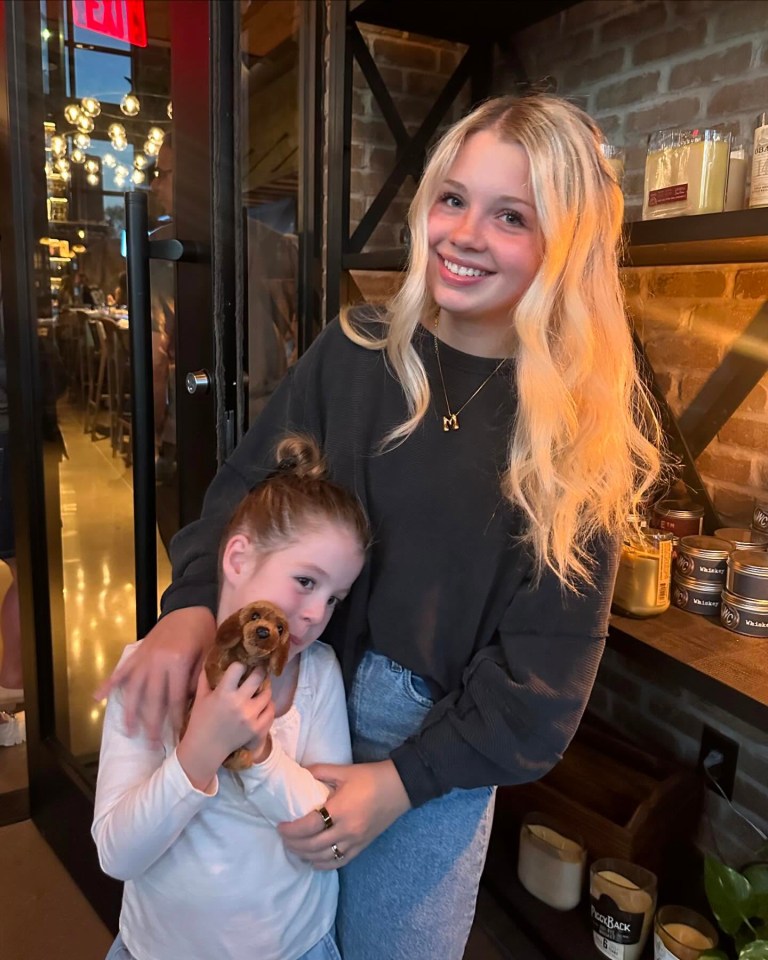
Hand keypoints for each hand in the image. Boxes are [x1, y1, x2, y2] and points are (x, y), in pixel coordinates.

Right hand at [93, 606, 216, 739]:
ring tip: (128, 731)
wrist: (189, 606)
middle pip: (153, 699)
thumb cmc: (202, 630)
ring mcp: (144, 657)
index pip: (175, 698)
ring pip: (133, 689)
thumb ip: (199, 678)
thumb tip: (192, 703)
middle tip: (151, 744)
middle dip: (152, 723)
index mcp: (178, 662)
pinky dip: (108, 683)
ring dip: (130, 711)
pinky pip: (121, 670)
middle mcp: (157, 662)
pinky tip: (97, 698)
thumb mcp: (208, 653)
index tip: (175, 736)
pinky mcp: (137, 652)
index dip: (175, 718)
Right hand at [177, 664, 273, 790]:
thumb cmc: (200, 721)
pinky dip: (268, 706)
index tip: (241, 665)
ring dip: (264, 689)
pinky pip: (271, 711)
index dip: (240, 664)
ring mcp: (250, 717)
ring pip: (268, 694)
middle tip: (258, 671)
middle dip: (259, 671)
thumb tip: (212, 657)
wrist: (205, 749)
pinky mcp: (257, 729)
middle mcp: (239, 703)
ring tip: (259, 689)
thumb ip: (206, 676)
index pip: (239, 667)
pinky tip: (262, 704)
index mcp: (223, 693)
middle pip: (259, 677)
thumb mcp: (200, 697)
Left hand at [277, 760, 409, 869]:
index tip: (280, 826)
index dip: (292, 829)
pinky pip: (339, 862)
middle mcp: (347, 830)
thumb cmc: (370, 777)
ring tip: (294, 848)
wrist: (399, 787)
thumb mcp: (343, 770)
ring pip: (324, 857)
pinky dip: (323, 864)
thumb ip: (319, 772)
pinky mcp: (362, 846)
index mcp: (341, 809)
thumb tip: (299, 772)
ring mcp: (355, 841)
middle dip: (294, 844)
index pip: (310, 826)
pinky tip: (313, 860)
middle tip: (283, 837)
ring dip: (305, 855)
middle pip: (313, 845)